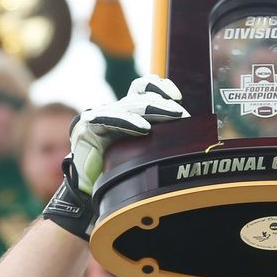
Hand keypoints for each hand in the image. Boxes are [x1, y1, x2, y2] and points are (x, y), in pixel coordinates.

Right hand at [69, 75, 187, 194]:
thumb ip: (160, 137)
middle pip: (138, 97)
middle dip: (162, 104)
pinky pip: (107, 120)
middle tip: (180, 113)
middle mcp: (113, 111)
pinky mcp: (86, 128)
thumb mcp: (144, 151)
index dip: (159, 86)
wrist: (89, 190)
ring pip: (127, 106)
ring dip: (151, 110)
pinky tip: (143, 128)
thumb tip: (190, 131)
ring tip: (170, 116)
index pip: (142, 88)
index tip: (177, 97)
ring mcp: (99, 117)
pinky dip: (127, 122)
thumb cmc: (118, 172)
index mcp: (127, 111)